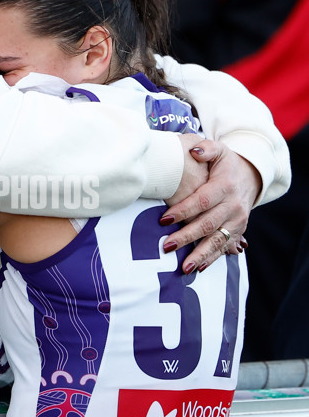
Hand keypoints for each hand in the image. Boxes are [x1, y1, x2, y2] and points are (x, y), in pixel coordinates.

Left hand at [160, 139, 259, 272]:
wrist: (251, 176)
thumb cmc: (227, 164)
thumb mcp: (219, 150)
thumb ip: (206, 148)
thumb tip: (194, 151)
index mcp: (225, 186)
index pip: (202, 200)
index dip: (183, 211)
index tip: (164, 219)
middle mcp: (233, 206)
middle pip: (207, 224)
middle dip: (186, 237)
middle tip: (167, 246)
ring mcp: (237, 220)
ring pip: (216, 240)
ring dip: (199, 255)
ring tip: (184, 268)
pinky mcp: (238, 231)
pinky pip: (223, 247)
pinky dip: (211, 259)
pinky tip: (198, 268)